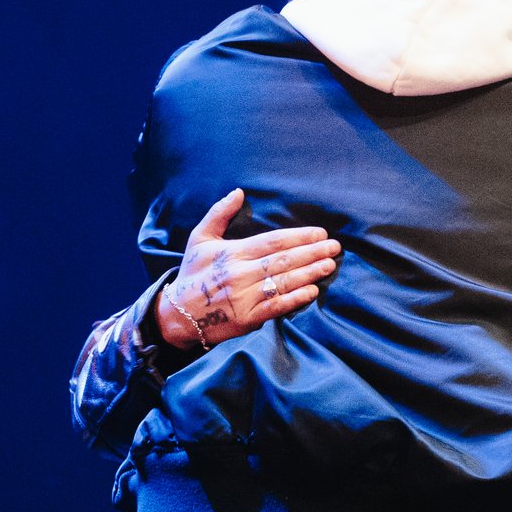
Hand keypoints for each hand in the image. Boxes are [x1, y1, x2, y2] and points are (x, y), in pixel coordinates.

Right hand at [156, 189, 341, 349]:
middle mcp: (240, 274)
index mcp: (232, 253)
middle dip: (312, 253)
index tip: (319, 233)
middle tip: (334, 247)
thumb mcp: (199, 238)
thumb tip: (238, 192)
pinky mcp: (247, 318)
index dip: (299, 237)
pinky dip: (295, 299)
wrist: (177, 314)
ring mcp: (245, 297)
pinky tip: (312, 291)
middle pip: (283, 261)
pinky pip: (276, 307)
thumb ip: (219, 214)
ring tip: (329, 265)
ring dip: (309, 274)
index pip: (273, 242)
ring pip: (283, 283)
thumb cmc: (192, 274)